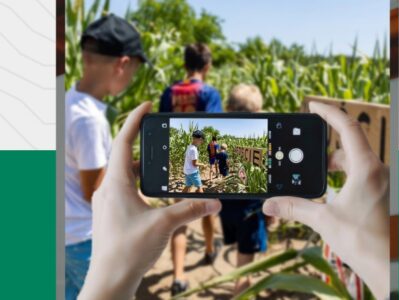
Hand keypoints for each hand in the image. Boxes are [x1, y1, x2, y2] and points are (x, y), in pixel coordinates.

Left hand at [78, 102, 220, 299]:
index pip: (123, 141)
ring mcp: (109, 203)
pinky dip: (141, 183)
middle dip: (144, 143)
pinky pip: (127, 189)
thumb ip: (191, 209)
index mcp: (116, 184)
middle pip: (125, 156)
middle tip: (163, 135)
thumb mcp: (164, 225)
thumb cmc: (128, 251)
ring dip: (144, 166)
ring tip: (165, 161)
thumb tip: (215, 201)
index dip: (134, 120)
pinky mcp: (113, 214)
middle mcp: (109, 189)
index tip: (147, 106)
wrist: (109, 280)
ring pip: (127, 174)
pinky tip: (157, 191)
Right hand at [263, 102, 389, 299]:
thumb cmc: (365, 242)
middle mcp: (380, 172)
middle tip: (309, 155)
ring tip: (319, 178)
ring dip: (338, 167)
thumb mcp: (324, 220)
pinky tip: (336, 195)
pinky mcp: (385, 195)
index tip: (313, 106)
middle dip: (327, 150)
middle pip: (350, 147)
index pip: (348, 128)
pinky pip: (364, 176)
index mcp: (367, 170)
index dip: (329, 113)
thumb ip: (295, 208)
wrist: (391, 266)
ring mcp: (385, 183)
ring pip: (358, 163)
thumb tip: (270, 204)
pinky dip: (348, 178)